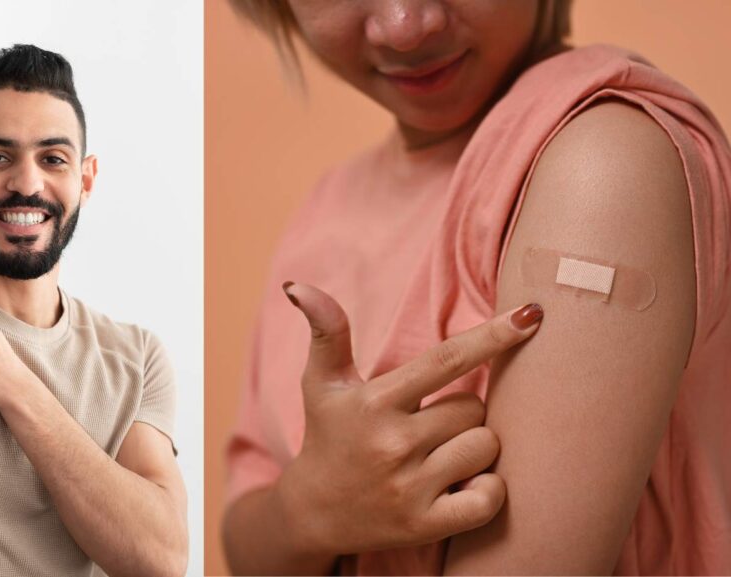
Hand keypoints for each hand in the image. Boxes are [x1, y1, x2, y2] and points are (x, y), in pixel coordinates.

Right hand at [275, 282, 543, 555]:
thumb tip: (299, 286)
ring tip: (443, 454)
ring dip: (476, 447)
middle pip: (475, 408)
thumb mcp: (322, 382)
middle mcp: (393, 443)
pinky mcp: (425, 524)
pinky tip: (464, 485)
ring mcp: (410, 487)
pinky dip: (489, 489)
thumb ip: (326, 330)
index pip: (446, 360)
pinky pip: (489, 498)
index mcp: (375, 401)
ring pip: (486, 448)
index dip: (493, 335)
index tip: (532, 314)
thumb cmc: (329, 436)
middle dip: (465, 412)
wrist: (312, 513)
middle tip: (434, 424)